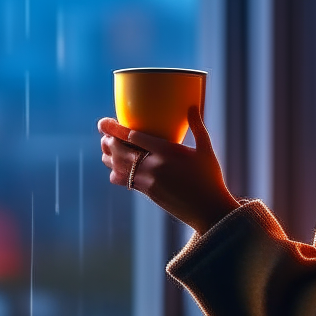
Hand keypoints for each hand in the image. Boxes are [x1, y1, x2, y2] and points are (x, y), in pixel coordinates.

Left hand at [98, 106, 238, 233]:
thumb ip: (198, 126)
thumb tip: (192, 106)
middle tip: (104, 136)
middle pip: (121, 150)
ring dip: (110, 157)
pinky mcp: (147, 192)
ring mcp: (148, 181)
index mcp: (168, 151)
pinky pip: (124, 181)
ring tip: (106, 149)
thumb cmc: (210, 178)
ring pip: (119, 166)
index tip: (106, 122)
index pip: (134, 136)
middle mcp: (154, 165)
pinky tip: (115, 169)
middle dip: (109, 141)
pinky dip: (116, 173)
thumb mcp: (206, 150)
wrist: (208, 209)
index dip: (116, 129)